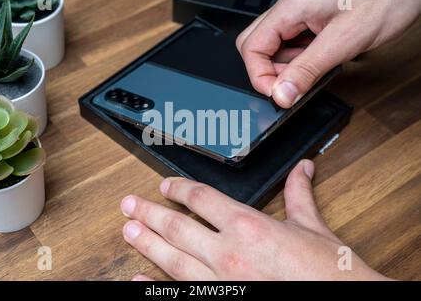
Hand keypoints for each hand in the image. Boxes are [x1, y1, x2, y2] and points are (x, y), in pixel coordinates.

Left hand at [121, 160, 388, 280]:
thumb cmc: (328, 273)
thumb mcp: (313, 228)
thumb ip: (299, 195)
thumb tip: (302, 169)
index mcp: (249, 226)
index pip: (202, 198)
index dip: (180, 188)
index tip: (165, 185)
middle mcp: (229, 254)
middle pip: (177, 227)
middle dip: (149, 214)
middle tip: (128, 206)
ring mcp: (221, 282)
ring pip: (173, 259)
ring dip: (147, 243)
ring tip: (128, 232)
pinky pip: (181, 294)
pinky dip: (156, 288)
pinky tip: (137, 281)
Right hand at [236, 0, 420, 107]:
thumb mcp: (344, 41)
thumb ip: (307, 70)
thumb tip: (281, 94)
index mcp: (292, 6)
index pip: (251, 46)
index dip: (259, 76)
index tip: (277, 95)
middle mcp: (292, 5)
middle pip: (256, 43)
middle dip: (268, 70)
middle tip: (291, 87)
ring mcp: (302, 9)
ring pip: (275, 44)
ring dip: (287, 65)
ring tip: (312, 72)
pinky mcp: (314, 14)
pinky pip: (294, 40)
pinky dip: (300, 57)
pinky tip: (320, 61)